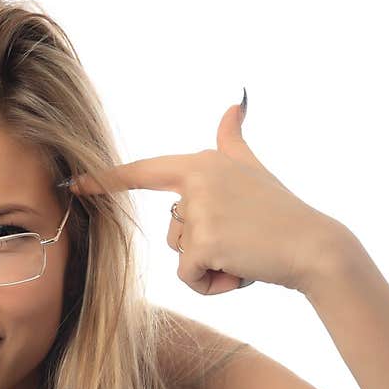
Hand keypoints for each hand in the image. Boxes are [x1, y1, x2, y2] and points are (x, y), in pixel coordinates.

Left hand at [69, 98, 341, 295]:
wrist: (314, 247)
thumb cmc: (282, 212)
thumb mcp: (253, 169)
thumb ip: (233, 140)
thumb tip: (234, 103)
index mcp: (201, 163)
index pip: (144, 171)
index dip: (107, 180)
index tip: (74, 184)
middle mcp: (195, 182)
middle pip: (171, 231)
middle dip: (203, 247)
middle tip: (243, 239)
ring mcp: (198, 212)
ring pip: (180, 257)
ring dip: (209, 267)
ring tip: (245, 253)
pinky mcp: (202, 244)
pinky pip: (188, 279)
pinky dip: (212, 285)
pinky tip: (241, 271)